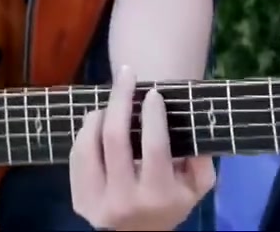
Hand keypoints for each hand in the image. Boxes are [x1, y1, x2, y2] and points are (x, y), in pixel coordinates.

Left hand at [69, 66, 214, 230]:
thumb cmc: (171, 202)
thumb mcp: (197, 187)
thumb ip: (202, 159)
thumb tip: (190, 124)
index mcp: (158, 196)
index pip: (154, 147)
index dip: (152, 115)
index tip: (153, 93)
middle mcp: (124, 201)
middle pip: (115, 138)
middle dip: (121, 99)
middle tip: (126, 75)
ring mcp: (97, 203)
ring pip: (89, 145)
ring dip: (99, 114)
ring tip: (111, 103)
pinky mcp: (79, 201)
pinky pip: (77, 156)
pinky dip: (86, 133)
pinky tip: (97, 122)